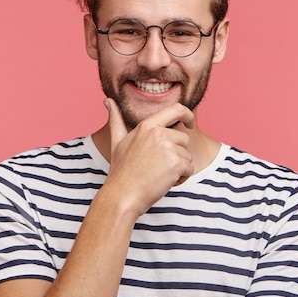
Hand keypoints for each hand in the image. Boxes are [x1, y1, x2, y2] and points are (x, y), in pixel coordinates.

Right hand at [103, 98, 194, 216]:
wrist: (122, 196)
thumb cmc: (120, 171)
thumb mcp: (117, 141)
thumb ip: (115, 120)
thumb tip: (107, 101)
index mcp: (147, 125)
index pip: (176, 109)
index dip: (187, 115)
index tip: (189, 123)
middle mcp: (159, 133)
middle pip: (184, 139)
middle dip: (177, 154)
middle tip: (158, 167)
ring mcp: (168, 147)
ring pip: (188, 156)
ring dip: (179, 168)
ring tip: (159, 175)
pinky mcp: (176, 163)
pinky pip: (190, 169)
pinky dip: (182, 178)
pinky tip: (164, 182)